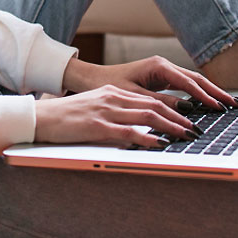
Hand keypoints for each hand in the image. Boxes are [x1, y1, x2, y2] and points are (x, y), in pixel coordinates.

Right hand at [34, 84, 200, 148]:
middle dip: (179, 118)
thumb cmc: (66, 117)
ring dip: (171, 127)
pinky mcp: (97, 126)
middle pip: (153, 106)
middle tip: (197, 129)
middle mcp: (112, 98)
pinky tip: (161, 144)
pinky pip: (128, 132)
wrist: (40, 117)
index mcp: (112, 93)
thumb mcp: (94, 108)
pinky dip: (148, 138)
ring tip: (187, 136)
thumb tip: (139, 127)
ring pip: (146, 116)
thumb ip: (115, 113)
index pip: (149, 99)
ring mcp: (105, 111)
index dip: (173, 109)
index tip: (189, 119)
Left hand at [63, 55, 237, 113]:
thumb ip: (160, 103)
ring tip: (228, 104)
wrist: (93, 78)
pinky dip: (198, 94)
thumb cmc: (109, 85)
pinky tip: (208, 103)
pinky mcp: (161, 78)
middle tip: (234, 105)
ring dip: (210, 92)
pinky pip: (185, 86)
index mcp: (158, 66)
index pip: (188, 82)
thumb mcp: (135, 96)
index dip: (205, 96)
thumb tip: (186, 111)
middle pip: (196, 79)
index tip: (220, 108)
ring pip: (192, 81)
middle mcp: (163, 65)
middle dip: (216, 92)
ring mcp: (163, 70)